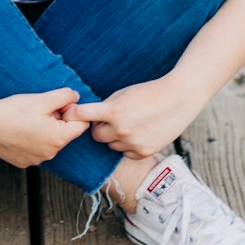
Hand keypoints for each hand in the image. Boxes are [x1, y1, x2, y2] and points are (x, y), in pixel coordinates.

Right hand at [0, 87, 89, 167]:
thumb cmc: (13, 111)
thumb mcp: (43, 99)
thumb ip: (64, 96)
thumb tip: (76, 97)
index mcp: (58, 138)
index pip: (81, 125)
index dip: (71, 111)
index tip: (56, 105)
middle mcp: (50, 154)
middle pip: (65, 133)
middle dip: (57, 120)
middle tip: (39, 110)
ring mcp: (36, 160)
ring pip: (50, 141)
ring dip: (45, 130)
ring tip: (27, 119)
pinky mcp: (24, 162)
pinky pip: (36, 149)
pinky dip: (32, 139)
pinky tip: (19, 130)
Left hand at [65, 76, 201, 158]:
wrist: (178, 99)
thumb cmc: (150, 92)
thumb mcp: (124, 93)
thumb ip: (106, 106)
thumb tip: (90, 116)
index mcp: (114, 111)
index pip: (82, 116)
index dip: (72, 115)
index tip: (66, 114)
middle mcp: (121, 129)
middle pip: (96, 135)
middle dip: (100, 128)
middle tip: (110, 119)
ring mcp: (132, 143)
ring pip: (111, 146)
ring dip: (115, 137)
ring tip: (131, 124)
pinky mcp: (143, 153)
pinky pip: (125, 153)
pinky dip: (128, 145)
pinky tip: (140, 133)